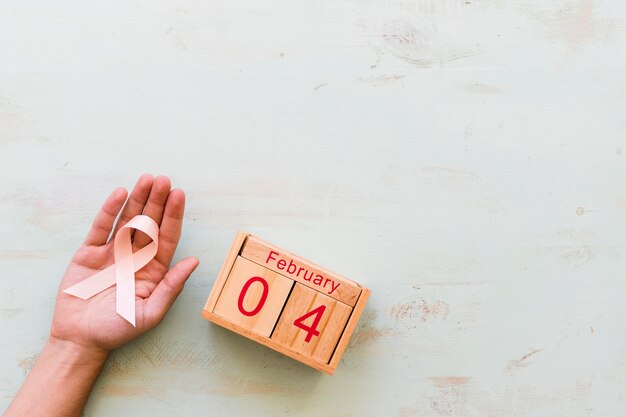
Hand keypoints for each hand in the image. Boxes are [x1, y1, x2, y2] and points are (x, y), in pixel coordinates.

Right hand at [50, 174, 198, 354]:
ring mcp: (113, 252)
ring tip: (147, 179)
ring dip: (138, 200)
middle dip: (157, 201)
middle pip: (149, 223)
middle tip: (164, 179)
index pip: (167, 236)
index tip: (179, 194)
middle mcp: (136, 256)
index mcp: (154, 269)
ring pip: (128, 220)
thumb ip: (172, 286)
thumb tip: (194, 261)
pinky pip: (101, 227)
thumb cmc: (118, 329)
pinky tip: (120, 194)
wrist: (80, 339)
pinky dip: (110, 210)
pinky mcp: (90, 252)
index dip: (173, 215)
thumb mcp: (151, 312)